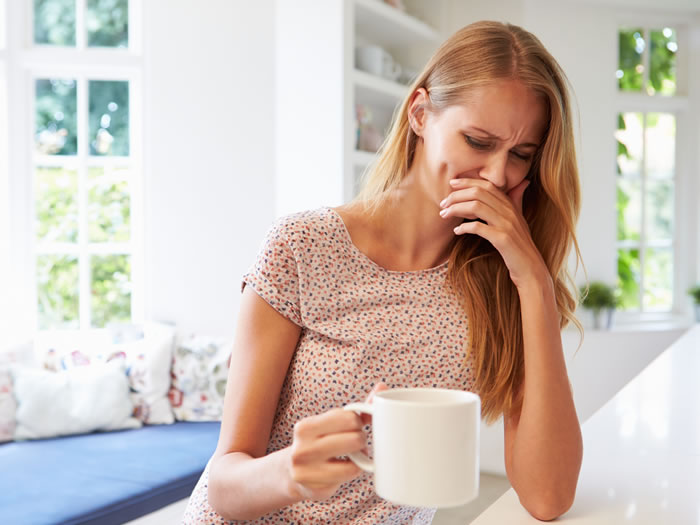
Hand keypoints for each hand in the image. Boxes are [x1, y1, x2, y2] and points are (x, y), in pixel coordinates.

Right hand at [284, 383, 386, 501]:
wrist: (292, 473)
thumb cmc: (319, 442)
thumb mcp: (332, 423)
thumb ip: (357, 408)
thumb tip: (382, 387)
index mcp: (306, 427)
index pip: (348, 418)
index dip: (357, 422)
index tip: (354, 426)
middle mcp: (303, 448)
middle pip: (354, 439)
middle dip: (360, 440)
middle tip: (356, 442)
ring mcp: (308, 471)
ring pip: (354, 462)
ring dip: (360, 458)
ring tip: (353, 455)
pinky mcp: (316, 488)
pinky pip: (349, 477)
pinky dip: (354, 471)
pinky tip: (346, 468)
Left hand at [439, 178, 547, 288]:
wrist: (530, 267)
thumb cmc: (520, 244)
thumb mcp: (520, 220)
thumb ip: (517, 200)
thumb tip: (523, 182)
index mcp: (510, 205)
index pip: (487, 185)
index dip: (467, 182)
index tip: (452, 183)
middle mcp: (509, 212)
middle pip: (478, 193)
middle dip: (457, 195)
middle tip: (443, 204)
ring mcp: (506, 225)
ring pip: (476, 206)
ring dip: (456, 209)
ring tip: (444, 214)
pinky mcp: (502, 239)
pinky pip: (478, 227)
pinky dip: (464, 227)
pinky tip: (456, 231)